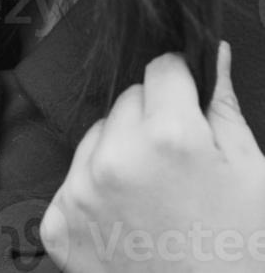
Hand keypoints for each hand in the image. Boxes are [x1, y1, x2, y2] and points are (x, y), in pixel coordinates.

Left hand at [40, 42, 264, 271]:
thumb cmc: (244, 256)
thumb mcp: (253, 176)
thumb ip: (224, 106)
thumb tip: (216, 52)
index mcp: (170, 136)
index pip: (163, 67)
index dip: (182, 86)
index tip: (190, 107)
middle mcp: (116, 158)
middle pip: (128, 100)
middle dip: (152, 121)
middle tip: (179, 168)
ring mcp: (82, 193)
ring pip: (98, 136)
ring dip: (120, 152)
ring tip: (156, 199)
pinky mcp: (59, 226)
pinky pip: (74, 180)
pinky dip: (95, 192)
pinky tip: (128, 221)